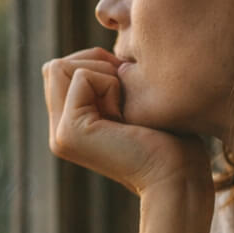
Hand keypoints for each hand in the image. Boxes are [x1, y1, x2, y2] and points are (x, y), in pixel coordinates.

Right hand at [42, 47, 209, 196]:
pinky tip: (125, 116)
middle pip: (55, 66)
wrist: (178, 177)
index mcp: (70, 126)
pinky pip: (81, 77)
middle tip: (125, 95)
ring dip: (101, 74)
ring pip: (60, 66)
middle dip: (94, 64)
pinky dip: (109, 85)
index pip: (60, 69)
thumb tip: (102, 54)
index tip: (127, 88)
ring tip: (123, 108)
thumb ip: (109, 82)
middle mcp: (58, 131)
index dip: (94, 64)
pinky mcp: (69, 132)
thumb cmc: (172, 140)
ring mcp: (60, 134)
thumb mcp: (134, 101)